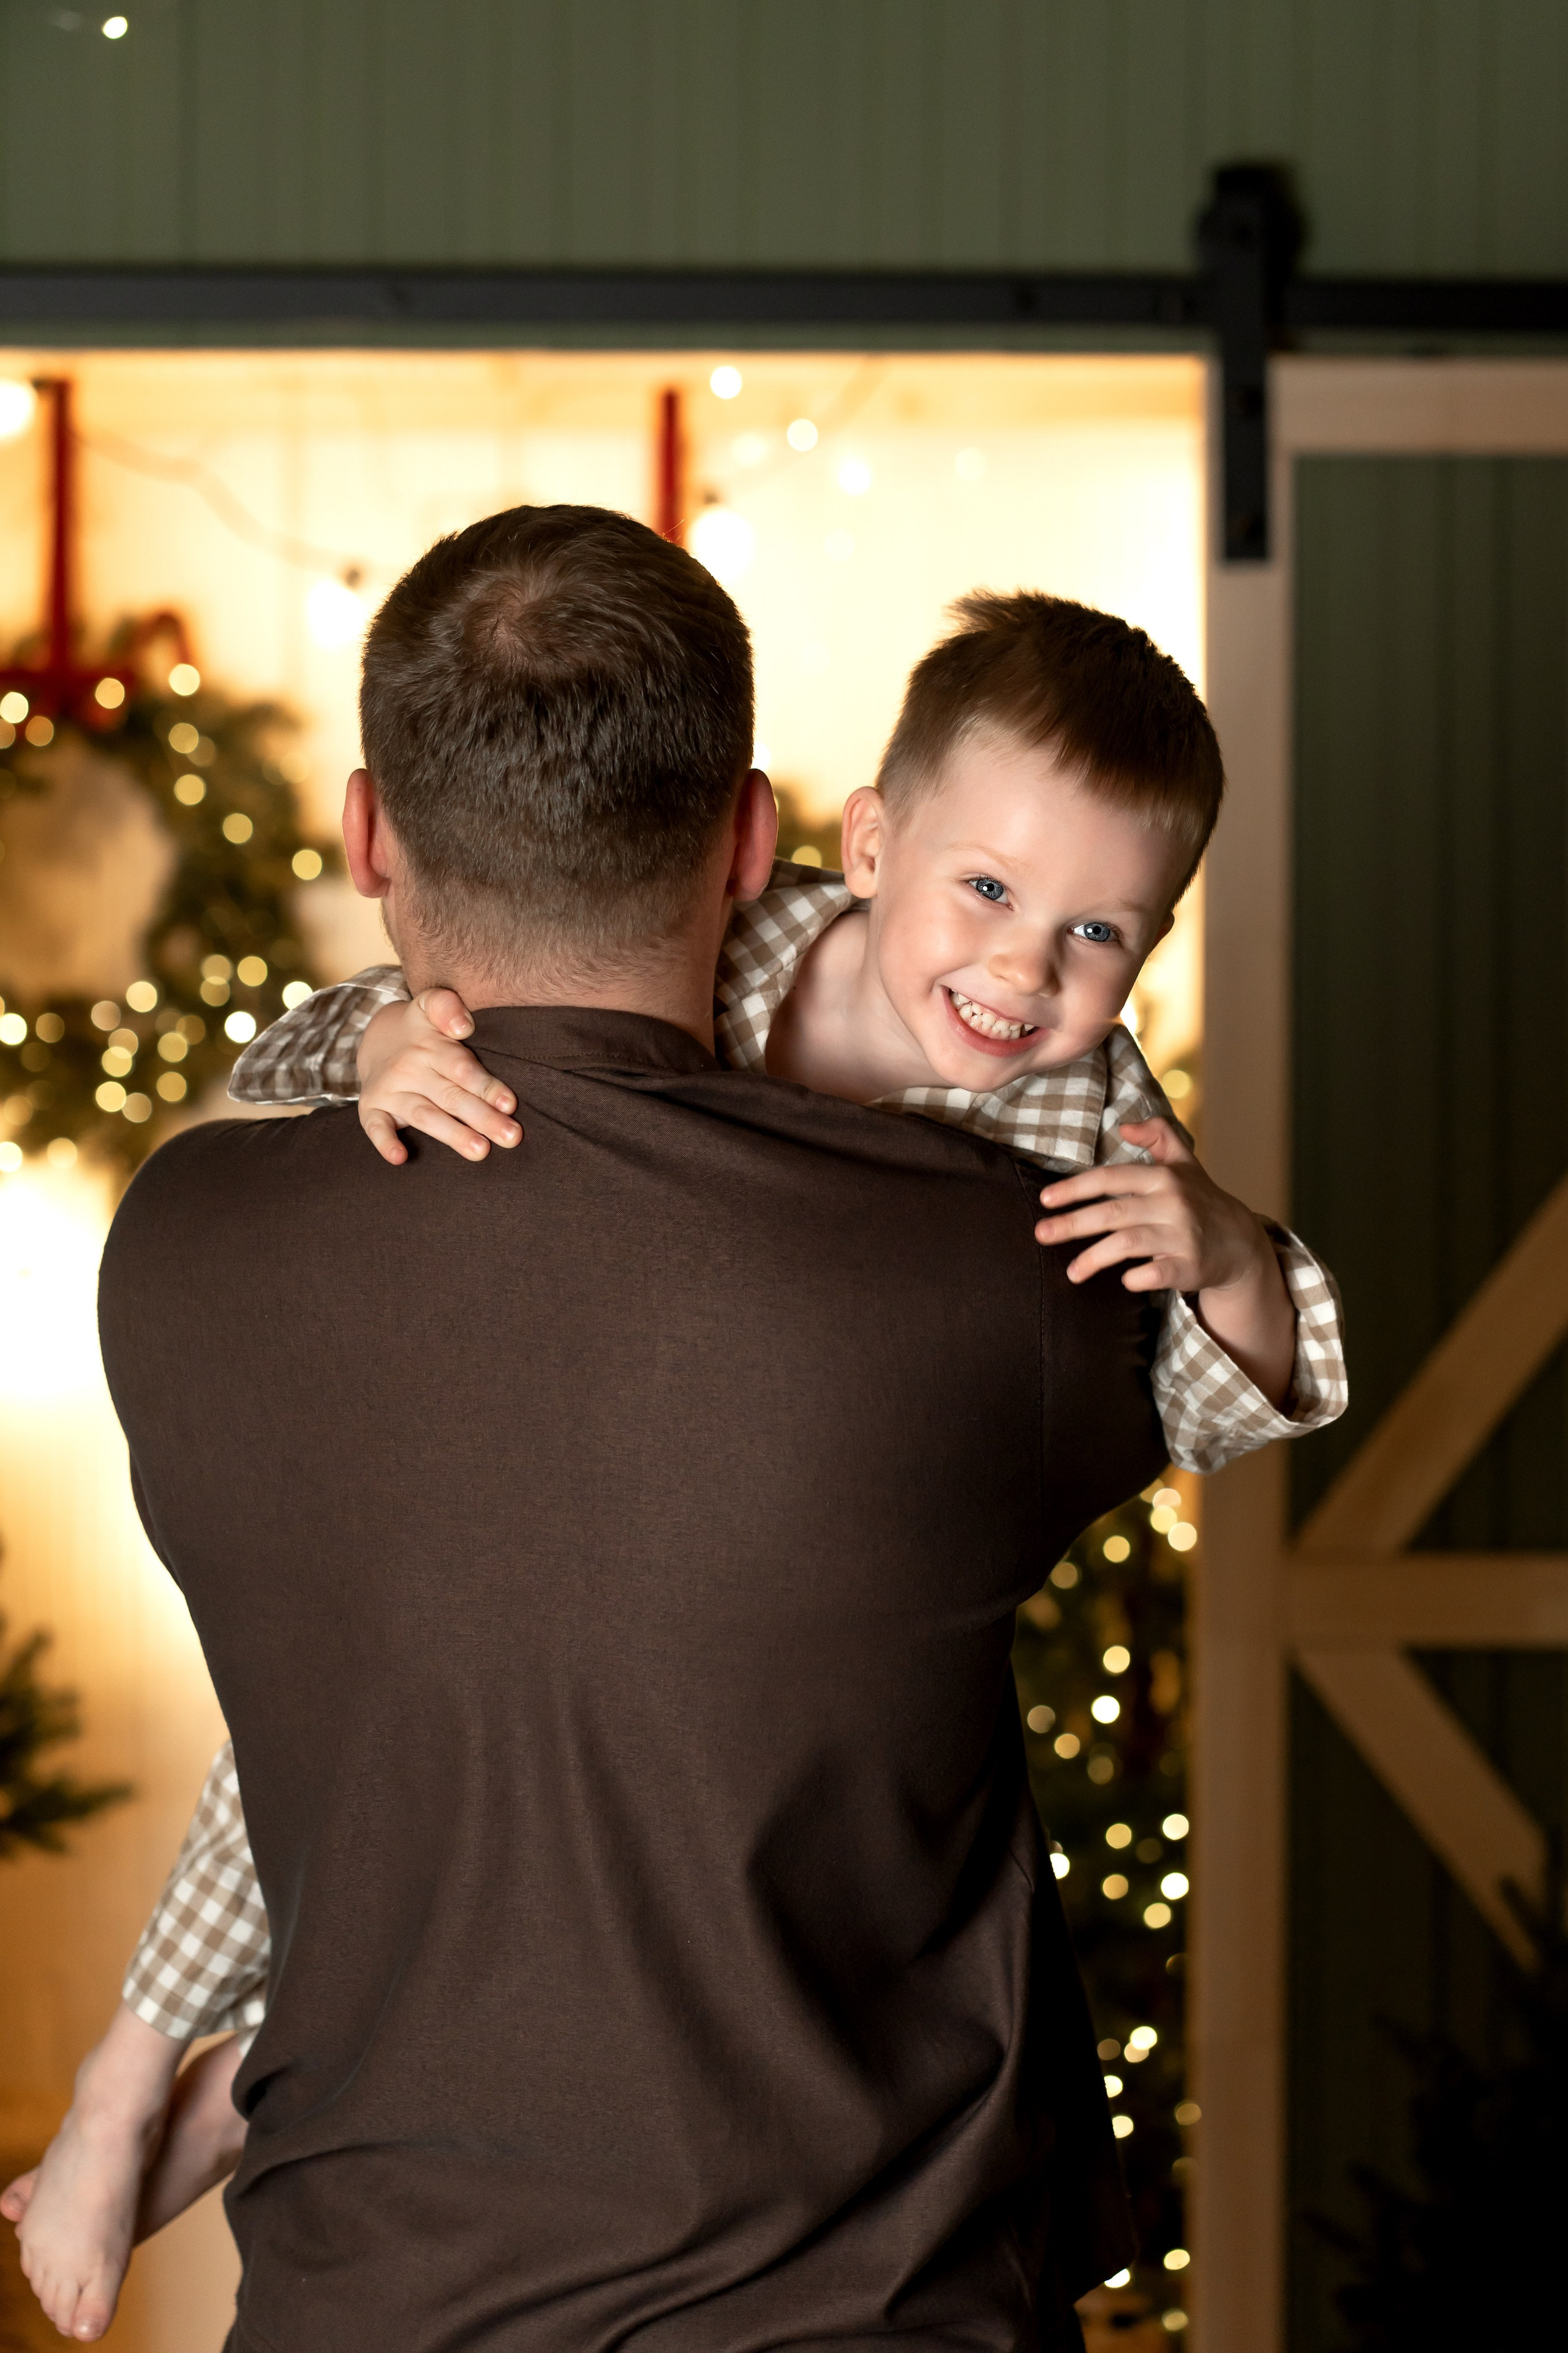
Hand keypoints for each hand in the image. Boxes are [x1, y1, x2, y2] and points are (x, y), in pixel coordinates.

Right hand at [357, 990, 522, 1167]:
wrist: (377, 1039)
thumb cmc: (421, 1030)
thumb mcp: (430, 1005)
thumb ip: (447, 1006)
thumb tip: (463, 1026)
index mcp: (431, 1047)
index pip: (462, 1068)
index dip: (485, 1086)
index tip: (509, 1104)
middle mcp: (409, 1069)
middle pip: (451, 1096)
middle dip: (482, 1118)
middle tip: (511, 1136)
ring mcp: (389, 1091)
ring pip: (424, 1115)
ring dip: (452, 1134)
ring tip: (480, 1151)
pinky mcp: (371, 1109)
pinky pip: (376, 1128)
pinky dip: (386, 1143)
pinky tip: (401, 1158)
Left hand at [1035, 1118, 1295, 1404]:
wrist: (1241, 1241)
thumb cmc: (1201, 1199)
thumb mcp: (1184, 1162)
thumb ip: (1157, 1135)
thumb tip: (1123, 1128)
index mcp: (1163, 1178)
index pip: (1111, 1178)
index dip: (1075, 1188)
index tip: (1045, 1199)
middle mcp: (1173, 1204)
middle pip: (1112, 1213)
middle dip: (1072, 1224)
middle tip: (1040, 1234)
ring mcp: (1182, 1236)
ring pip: (1127, 1245)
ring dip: (1093, 1259)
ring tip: (1071, 1272)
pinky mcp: (1191, 1266)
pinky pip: (1155, 1273)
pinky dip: (1136, 1278)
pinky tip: (1122, 1281)